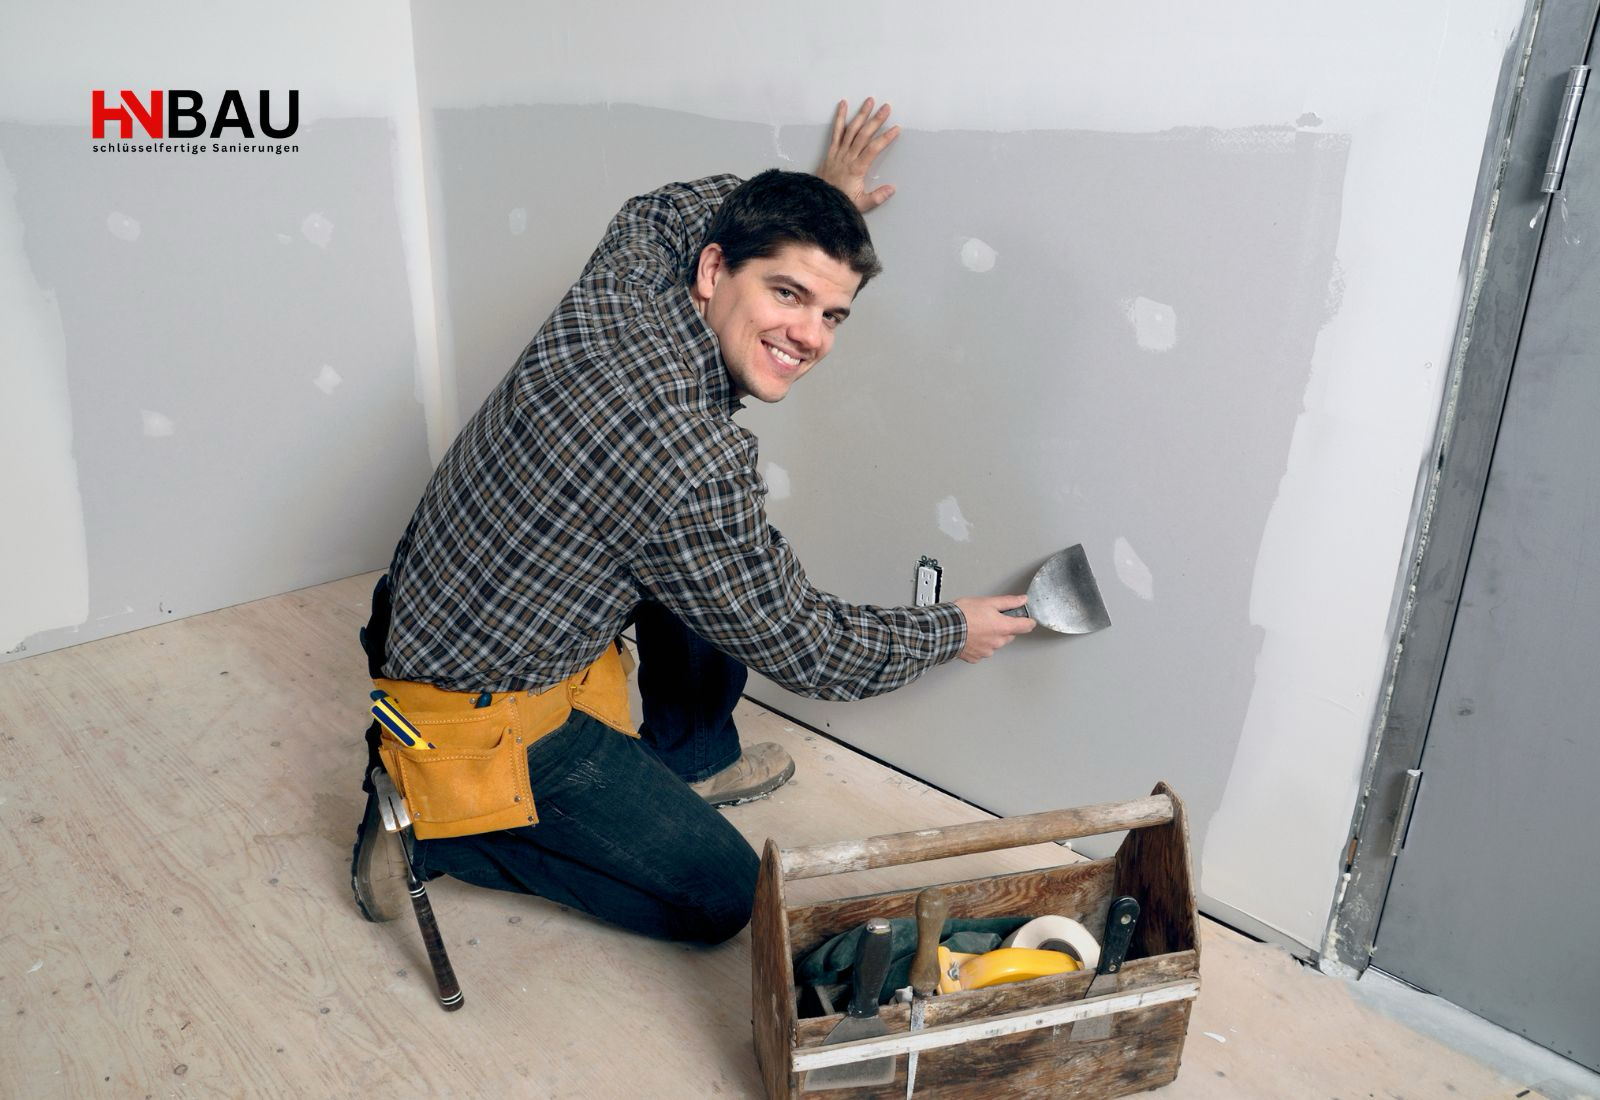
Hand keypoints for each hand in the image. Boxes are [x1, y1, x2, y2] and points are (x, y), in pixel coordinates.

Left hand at [815, 98, 899, 212]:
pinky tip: (843, 105)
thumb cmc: (840, 203)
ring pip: (851, 130)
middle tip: (886, 108)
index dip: (885, 138)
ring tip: (869, 101)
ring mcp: (838, 152)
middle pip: (863, 134)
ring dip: (861, 114)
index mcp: (856, 169)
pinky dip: (839, 118)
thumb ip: (877, 197)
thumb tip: (892, 189)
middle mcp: (847, 157)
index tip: (896, 129)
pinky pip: (836, 132)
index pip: (873, 149)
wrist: (818, 203)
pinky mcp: (831, 151)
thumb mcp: (861, 205)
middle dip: (876, 120)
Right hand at [952, 595, 1034, 662]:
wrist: (944, 629)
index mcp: (1004, 627)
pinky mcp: (976, 657)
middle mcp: (998, 641)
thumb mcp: (988, 602)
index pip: (1027, 626)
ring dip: (991, 636)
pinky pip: (983, 650)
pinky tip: (972, 635)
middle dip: (1004, 627)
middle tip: (991, 618)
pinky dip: (979, 644)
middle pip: (1009, 634)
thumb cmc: (963, 615)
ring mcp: (987, 651)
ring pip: (996, 643)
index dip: (1029, 620)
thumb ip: (1008, 601)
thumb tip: (1021, 600)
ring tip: (977, 626)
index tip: (1028, 619)